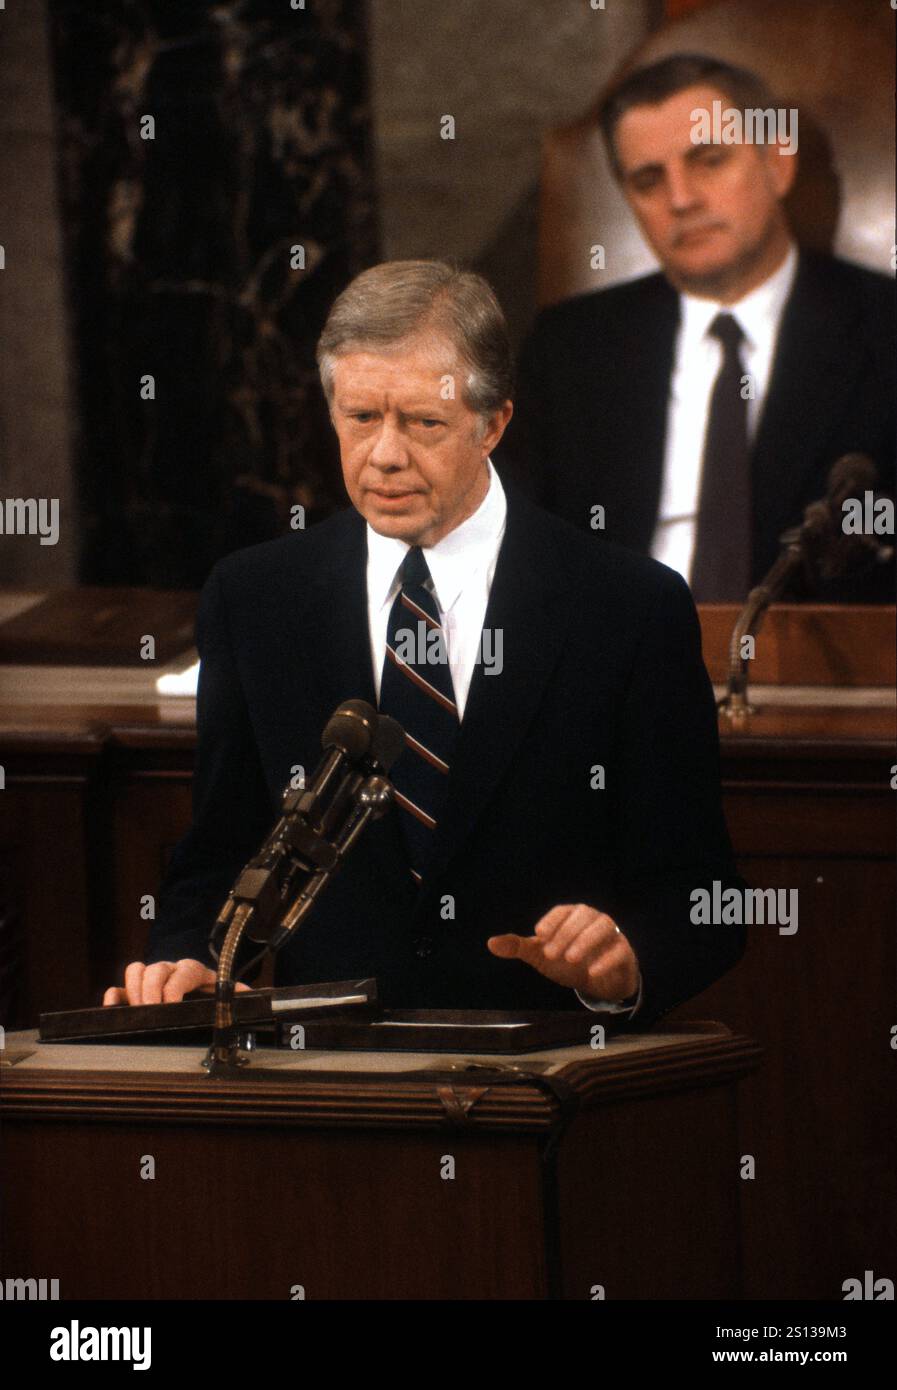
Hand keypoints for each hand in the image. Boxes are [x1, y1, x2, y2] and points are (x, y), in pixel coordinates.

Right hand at [102, 959, 249, 1005]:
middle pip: (156, 969)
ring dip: (134, 990)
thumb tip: (256, 996)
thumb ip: (238, 995)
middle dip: (151, 991)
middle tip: (151, 1012)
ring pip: (136, 970)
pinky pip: (119, 987)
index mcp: (193, 972)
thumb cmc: (208, 997)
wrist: (195, 996)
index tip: (170, 1006)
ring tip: (138, 1012)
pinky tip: (115, 1008)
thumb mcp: (223, 995)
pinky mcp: (134, 992)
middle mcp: (170, 971)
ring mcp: (151, 980)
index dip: (174, 987)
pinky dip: (114, 996)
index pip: (183, 971)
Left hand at [487, 903, 638, 1000]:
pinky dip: (606, 959)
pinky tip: (591, 972)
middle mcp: (593, 920)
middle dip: (566, 933)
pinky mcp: (624, 952)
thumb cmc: (567, 961)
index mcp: (572, 916)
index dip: (552, 921)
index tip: (539, 935)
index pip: (563, 911)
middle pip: (583, 916)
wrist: (597, 982)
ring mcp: (611, 934)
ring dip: (586, 941)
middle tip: (551, 954)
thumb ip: (519, 947)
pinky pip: (619, 950)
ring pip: (604, 927)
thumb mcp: (541, 955)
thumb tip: (490, 943)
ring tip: (570, 959)